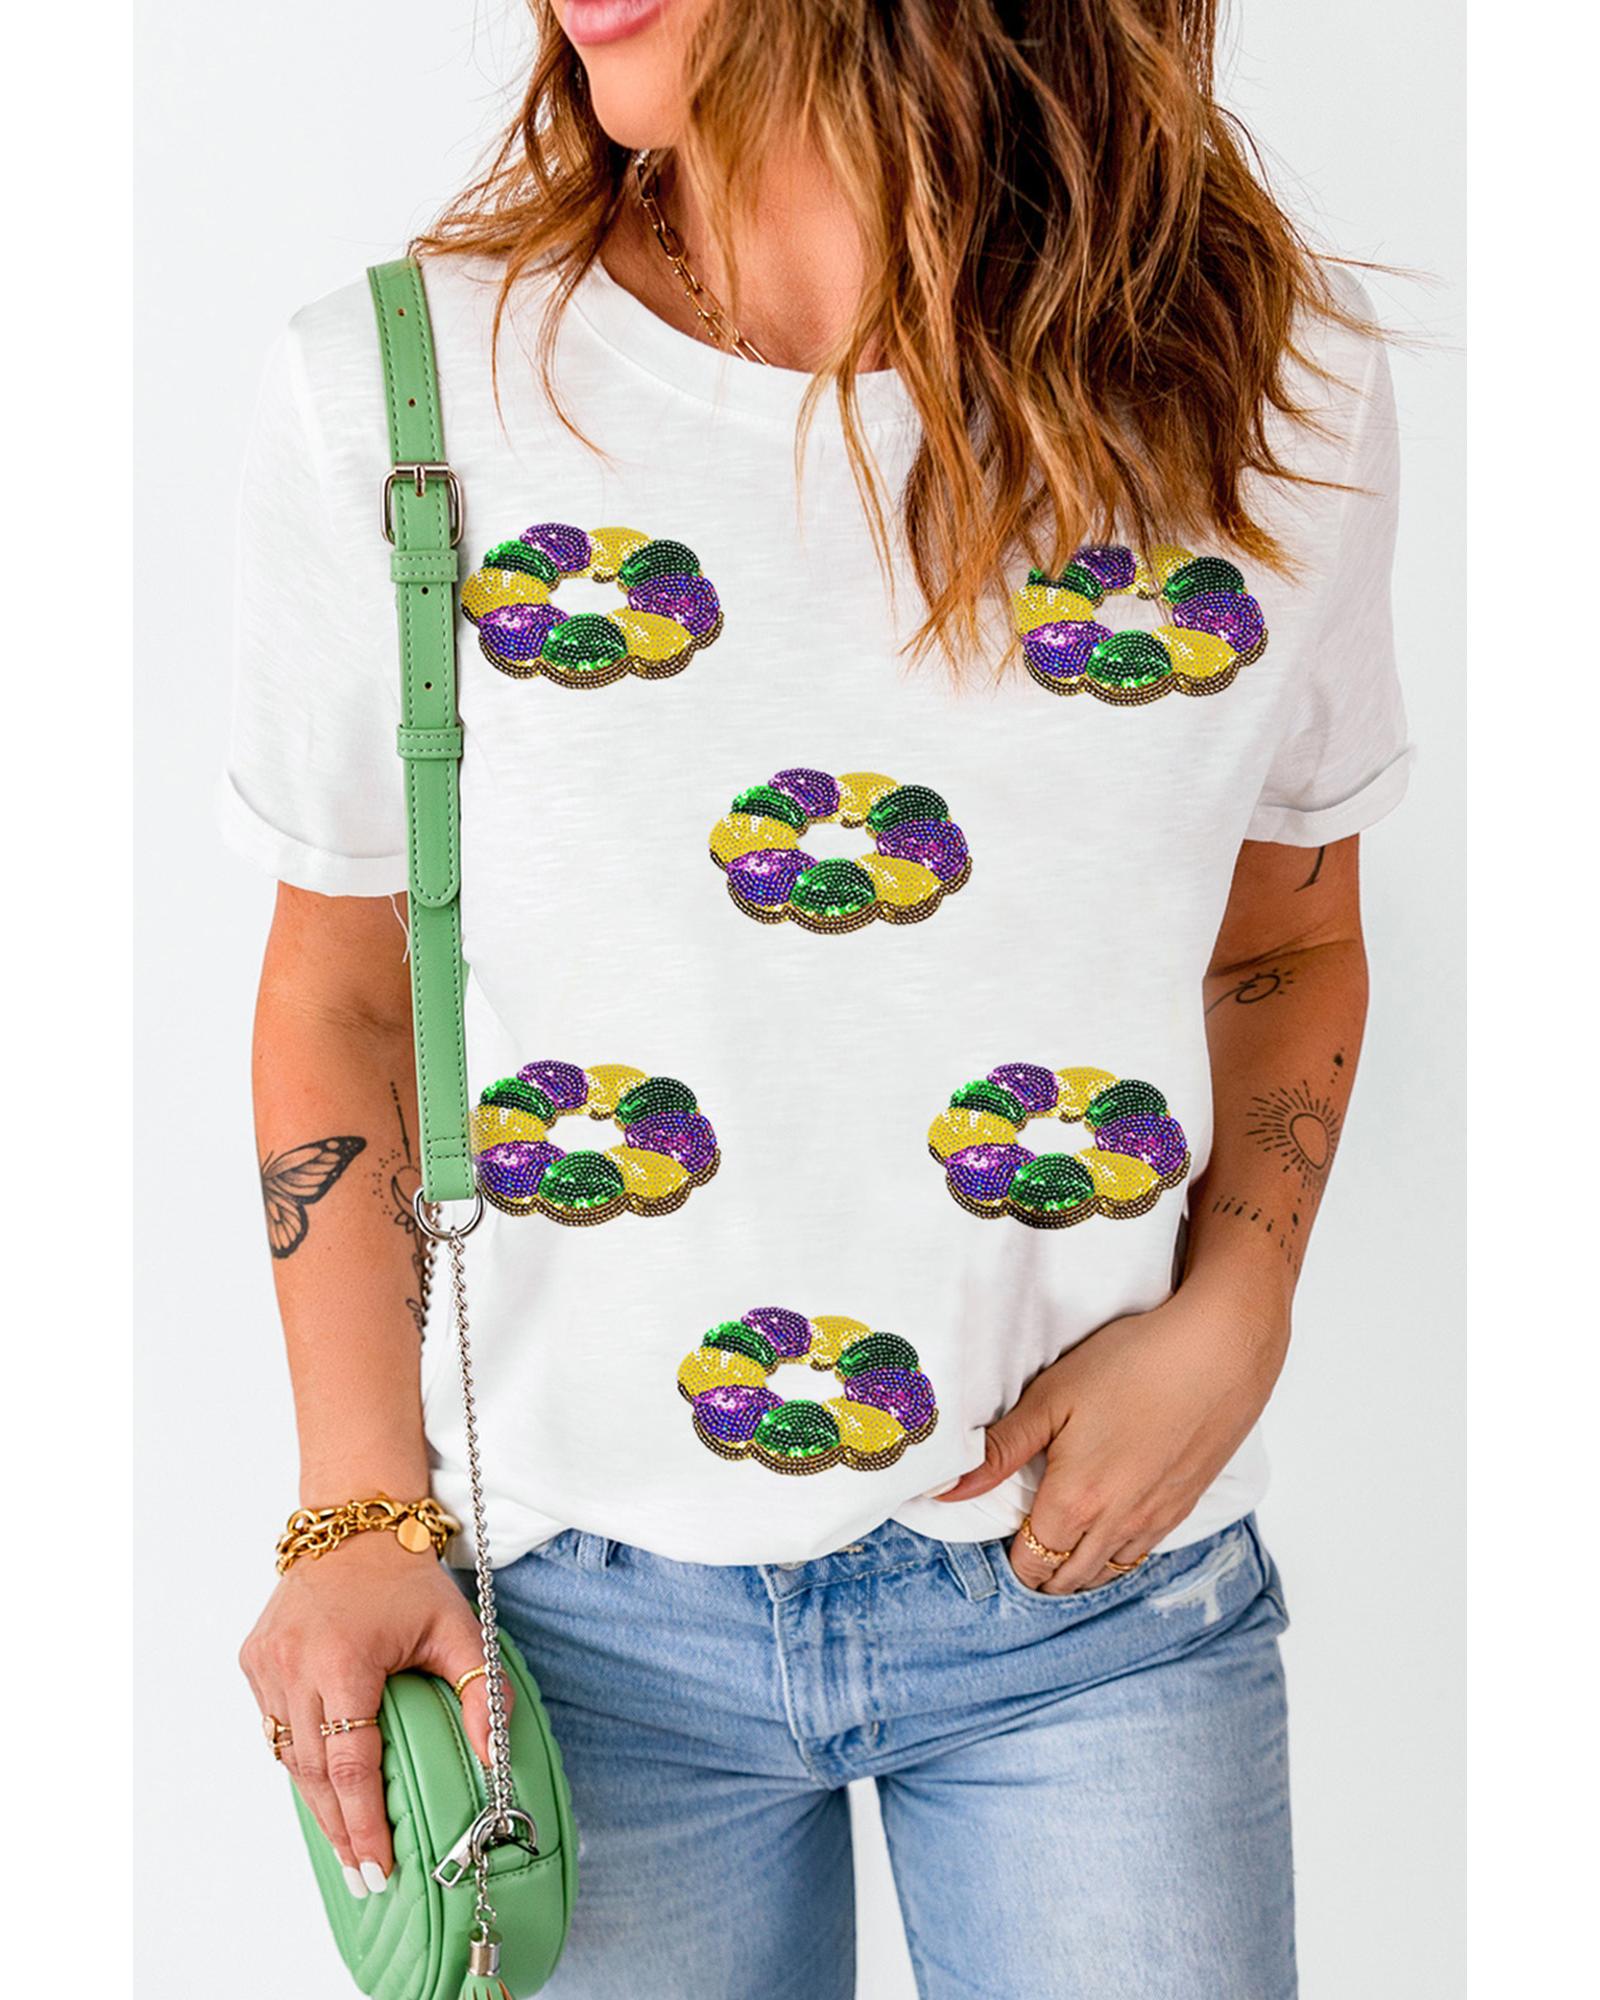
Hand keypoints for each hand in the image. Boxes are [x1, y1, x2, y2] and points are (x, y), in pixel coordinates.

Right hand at [239, 1533, 510, 1891]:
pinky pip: (275, 1727)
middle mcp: (294, 1665)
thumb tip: (496, 1762)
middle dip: (340, 1830)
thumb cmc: (407, 1579)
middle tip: (365, 1876)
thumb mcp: (459, 1629)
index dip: (363, 1823)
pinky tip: (322, 1787)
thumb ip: (481, 1694)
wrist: (352, 1522)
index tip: (377, 1867)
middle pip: (313, 1774)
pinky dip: (298, 1760)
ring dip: (316, 1803)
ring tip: (346, 1844)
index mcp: (343, 1661)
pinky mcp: (254, 1660)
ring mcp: (267, 1664)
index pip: (350, 1765)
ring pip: (288, 1756)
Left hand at [939, 1273, 1288, 1593]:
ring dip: (1079, 1572)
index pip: (1031, 1562)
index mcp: (1076, 1502)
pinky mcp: (1185, 1506)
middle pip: (1069, 1579)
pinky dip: (1116, 1558)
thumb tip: (943, 1491)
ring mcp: (1155, 1520)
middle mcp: (1117, 1524)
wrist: (1219, 1352)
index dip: (1011, 1561)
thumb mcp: (1051, 1399)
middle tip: (1022, 1551)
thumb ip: (998, 1452)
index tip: (1000, 1543)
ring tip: (1059, 1551)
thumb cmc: (1131, 1365)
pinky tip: (1107, 1537)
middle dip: (1041, 1574)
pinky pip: (1142, 1555)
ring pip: (1108, 1574)